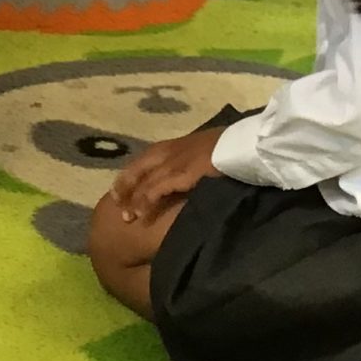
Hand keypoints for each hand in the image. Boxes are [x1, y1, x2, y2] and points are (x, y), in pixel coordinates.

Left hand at [105, 130, 221, 222]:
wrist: (243, 143)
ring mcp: (172, 161)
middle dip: (125, 188)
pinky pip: (156, 189)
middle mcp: (166, 151)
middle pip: (136, 170)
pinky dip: (146, 202)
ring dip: (133, 200)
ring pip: (144, 182)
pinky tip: (142, 214)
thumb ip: (189, 159)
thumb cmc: (227, 146)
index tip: (120, 191)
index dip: (130, 176)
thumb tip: (185, 174)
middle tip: (117, 205)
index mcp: (171, 146)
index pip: (143, 161)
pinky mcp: (180, 172)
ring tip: (127, 218)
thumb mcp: (202, 150)